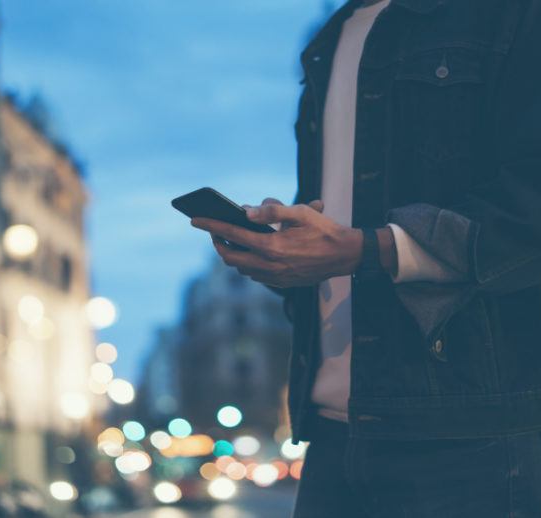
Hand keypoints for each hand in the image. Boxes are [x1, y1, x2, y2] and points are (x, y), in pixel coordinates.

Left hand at [191, 198, 363, 287]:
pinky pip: (254, 275)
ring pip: (241, 268)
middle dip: (217, 242)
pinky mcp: (281, 283)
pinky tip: (250, 252)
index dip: (210, 225)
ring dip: (231, 254)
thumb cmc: (323, 230)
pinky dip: (246, 263)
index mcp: (271, 246)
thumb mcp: (300, 212)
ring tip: (230, 239)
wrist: (345, 255)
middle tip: (214, 229)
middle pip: (229, 256)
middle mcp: (269, 265)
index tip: (195, 219)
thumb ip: (272, 210)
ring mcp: (275, 277)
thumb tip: (246, 210)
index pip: (231, 234)